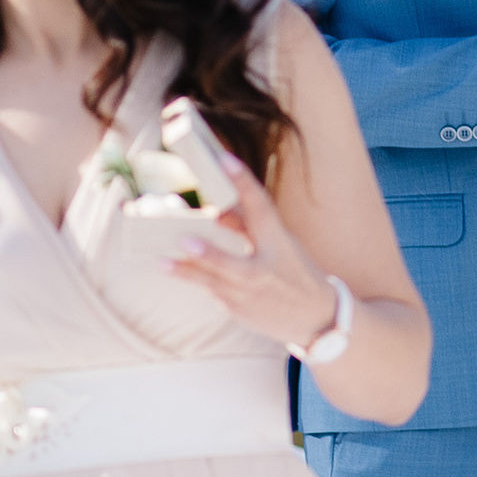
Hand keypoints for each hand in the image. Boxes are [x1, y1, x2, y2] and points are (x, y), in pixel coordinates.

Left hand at [165, 152, 338, 352]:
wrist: (315, 316)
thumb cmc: (295, 269)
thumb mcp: (280, 243)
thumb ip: (248, 227)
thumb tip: (215, 212)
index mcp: (280, 243)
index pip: (261, 207)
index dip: (244, 182)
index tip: (225, 160)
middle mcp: (266, 270)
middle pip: (233, 263)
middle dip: (210, 255)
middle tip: (185, 241)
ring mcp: (251, 294)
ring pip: (213, 282)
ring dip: (187, 272)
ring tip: (161, 262)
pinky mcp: (239, 310)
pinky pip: (214, 291)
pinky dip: (198, 279)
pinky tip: (176, 270)